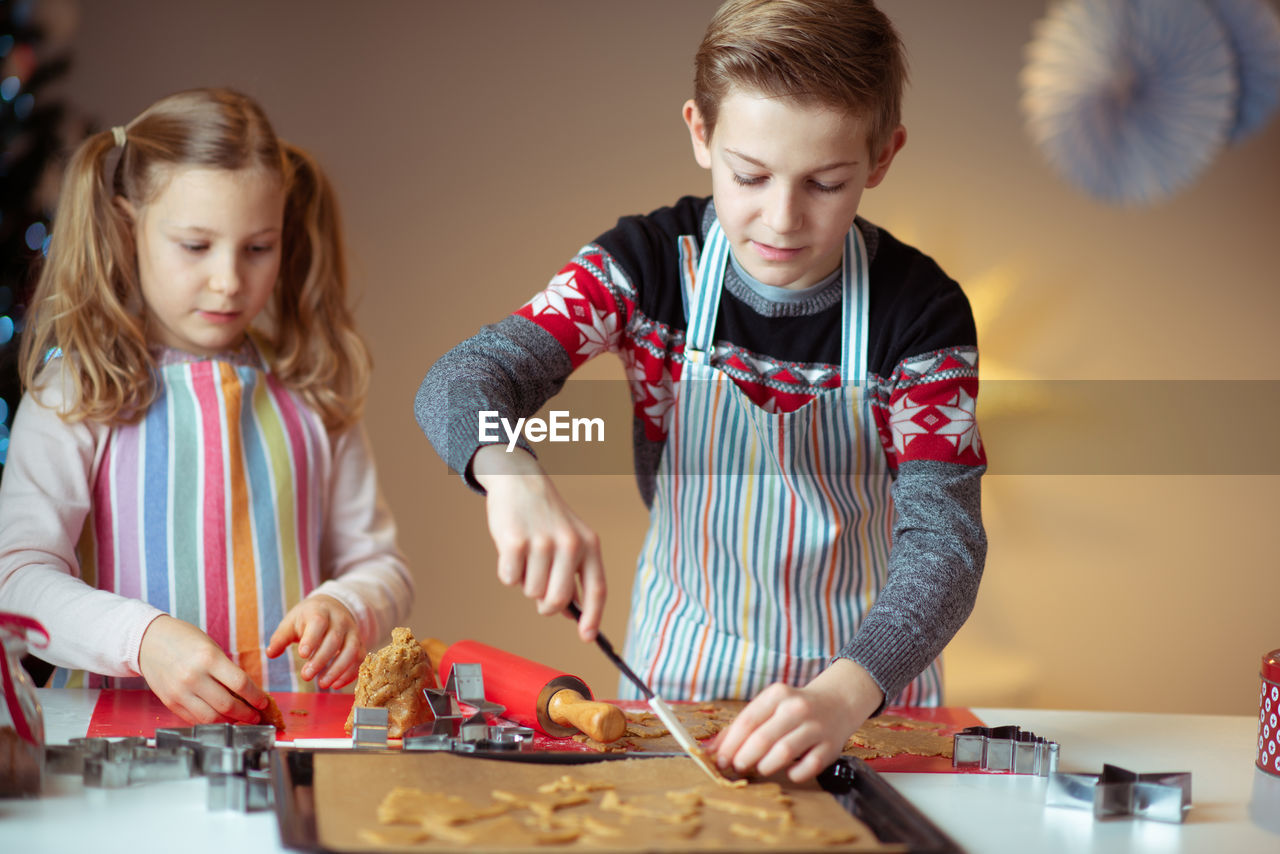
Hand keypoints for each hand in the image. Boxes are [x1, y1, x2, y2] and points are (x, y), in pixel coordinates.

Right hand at [138, 615, 265, 723]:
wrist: (149, 641)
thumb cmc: (184, 640)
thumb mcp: (211, 647)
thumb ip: (226, 670)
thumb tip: (247, 693)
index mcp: (208, 658)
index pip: (240, 683)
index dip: (256, 696)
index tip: (263, 701)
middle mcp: (193, 677)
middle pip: (227, 705)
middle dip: (247, 714)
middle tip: (256, 716)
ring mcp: (180, 692)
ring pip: (211, 718)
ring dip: (230, 722)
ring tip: (241, 720)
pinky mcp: (170, 702)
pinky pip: (194, 719)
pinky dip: (211, 722)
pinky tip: (221, 719)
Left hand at [266, 593, 363, 688]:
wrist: (333, 607)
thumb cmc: (308, 618)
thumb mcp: (291, 622)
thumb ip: (280, 638)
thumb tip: (270, 654)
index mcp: (320, 612)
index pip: (319, 623)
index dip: (312, 639)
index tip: (302, 654)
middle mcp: (340, 620)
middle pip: (334, 640)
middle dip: (321, 660)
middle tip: (306, 676)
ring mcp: (352, 632)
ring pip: (351, 650)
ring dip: (338, 669)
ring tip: (323, 684)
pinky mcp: (359, 644)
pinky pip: (359, 659)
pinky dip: (350, 673)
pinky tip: (335, 684)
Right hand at [472, 445, 605, 641]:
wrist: (520, 480)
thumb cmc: (546, 516)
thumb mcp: (571, 539)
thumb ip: (574, 574)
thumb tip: (572, 612)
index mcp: (589, 545)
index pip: (597, 589)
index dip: (593, 617)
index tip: (587, 637)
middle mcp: (570, 544)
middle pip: (557, 600)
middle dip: (545, 605)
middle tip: (538, 590)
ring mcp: (542, 542)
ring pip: (530, 592)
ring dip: (524, 582)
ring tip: (526, 556)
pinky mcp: (515, 541)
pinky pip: (509, 579)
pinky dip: (507, 572)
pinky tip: (511, 550)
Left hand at [710, 658, 883, 782]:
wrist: (837, 702)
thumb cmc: (793, 708)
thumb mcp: (768, 707)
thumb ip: (741, 726)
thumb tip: (711, 750)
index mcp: (777, 694)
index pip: (747, 721)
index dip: (730, 744)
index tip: (720, 760)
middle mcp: (797, 708)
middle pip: (763, 738)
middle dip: (744, 757)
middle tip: (737, 768)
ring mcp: (816, 727)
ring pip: (784, 752)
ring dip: (766, 766)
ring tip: (760, 768)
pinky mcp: (831, 746)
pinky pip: (809, 766)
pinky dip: (795, 773)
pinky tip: (789, 772)